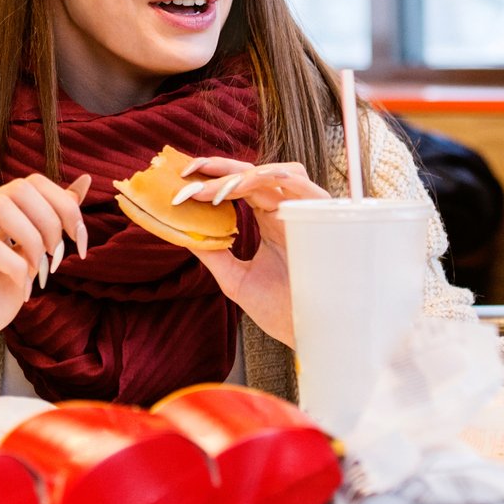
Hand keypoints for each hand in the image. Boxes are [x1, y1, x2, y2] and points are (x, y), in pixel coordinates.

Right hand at [0, 173, 90, 370]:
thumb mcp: (31, 260)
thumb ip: (51, 224)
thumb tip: (83, 183)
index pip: (33, 183)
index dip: (65, 205)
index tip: (80, 241)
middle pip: (20, 188)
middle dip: (52, 220)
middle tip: (57, 257)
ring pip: (2, 207)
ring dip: (33, 238)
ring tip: (39, 270)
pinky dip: (16, 266)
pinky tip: (21, 287)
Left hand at [177, 157, 327, 346]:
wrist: (313, 336)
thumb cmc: (283, 311)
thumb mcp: (237, 280)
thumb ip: (213, 254)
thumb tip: (182, 232)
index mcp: (271, 221)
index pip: (242, 185)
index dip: (214, 177)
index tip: (183, 179)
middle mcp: (289, 213)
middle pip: (256, 172)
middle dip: (222, 167)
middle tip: (190, 171)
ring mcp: (306, 215)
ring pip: (278, 173)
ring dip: (244, 174)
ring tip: (214, 189)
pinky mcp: (321, 220)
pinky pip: (301, 187)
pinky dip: (272, 180)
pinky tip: (244, 187)